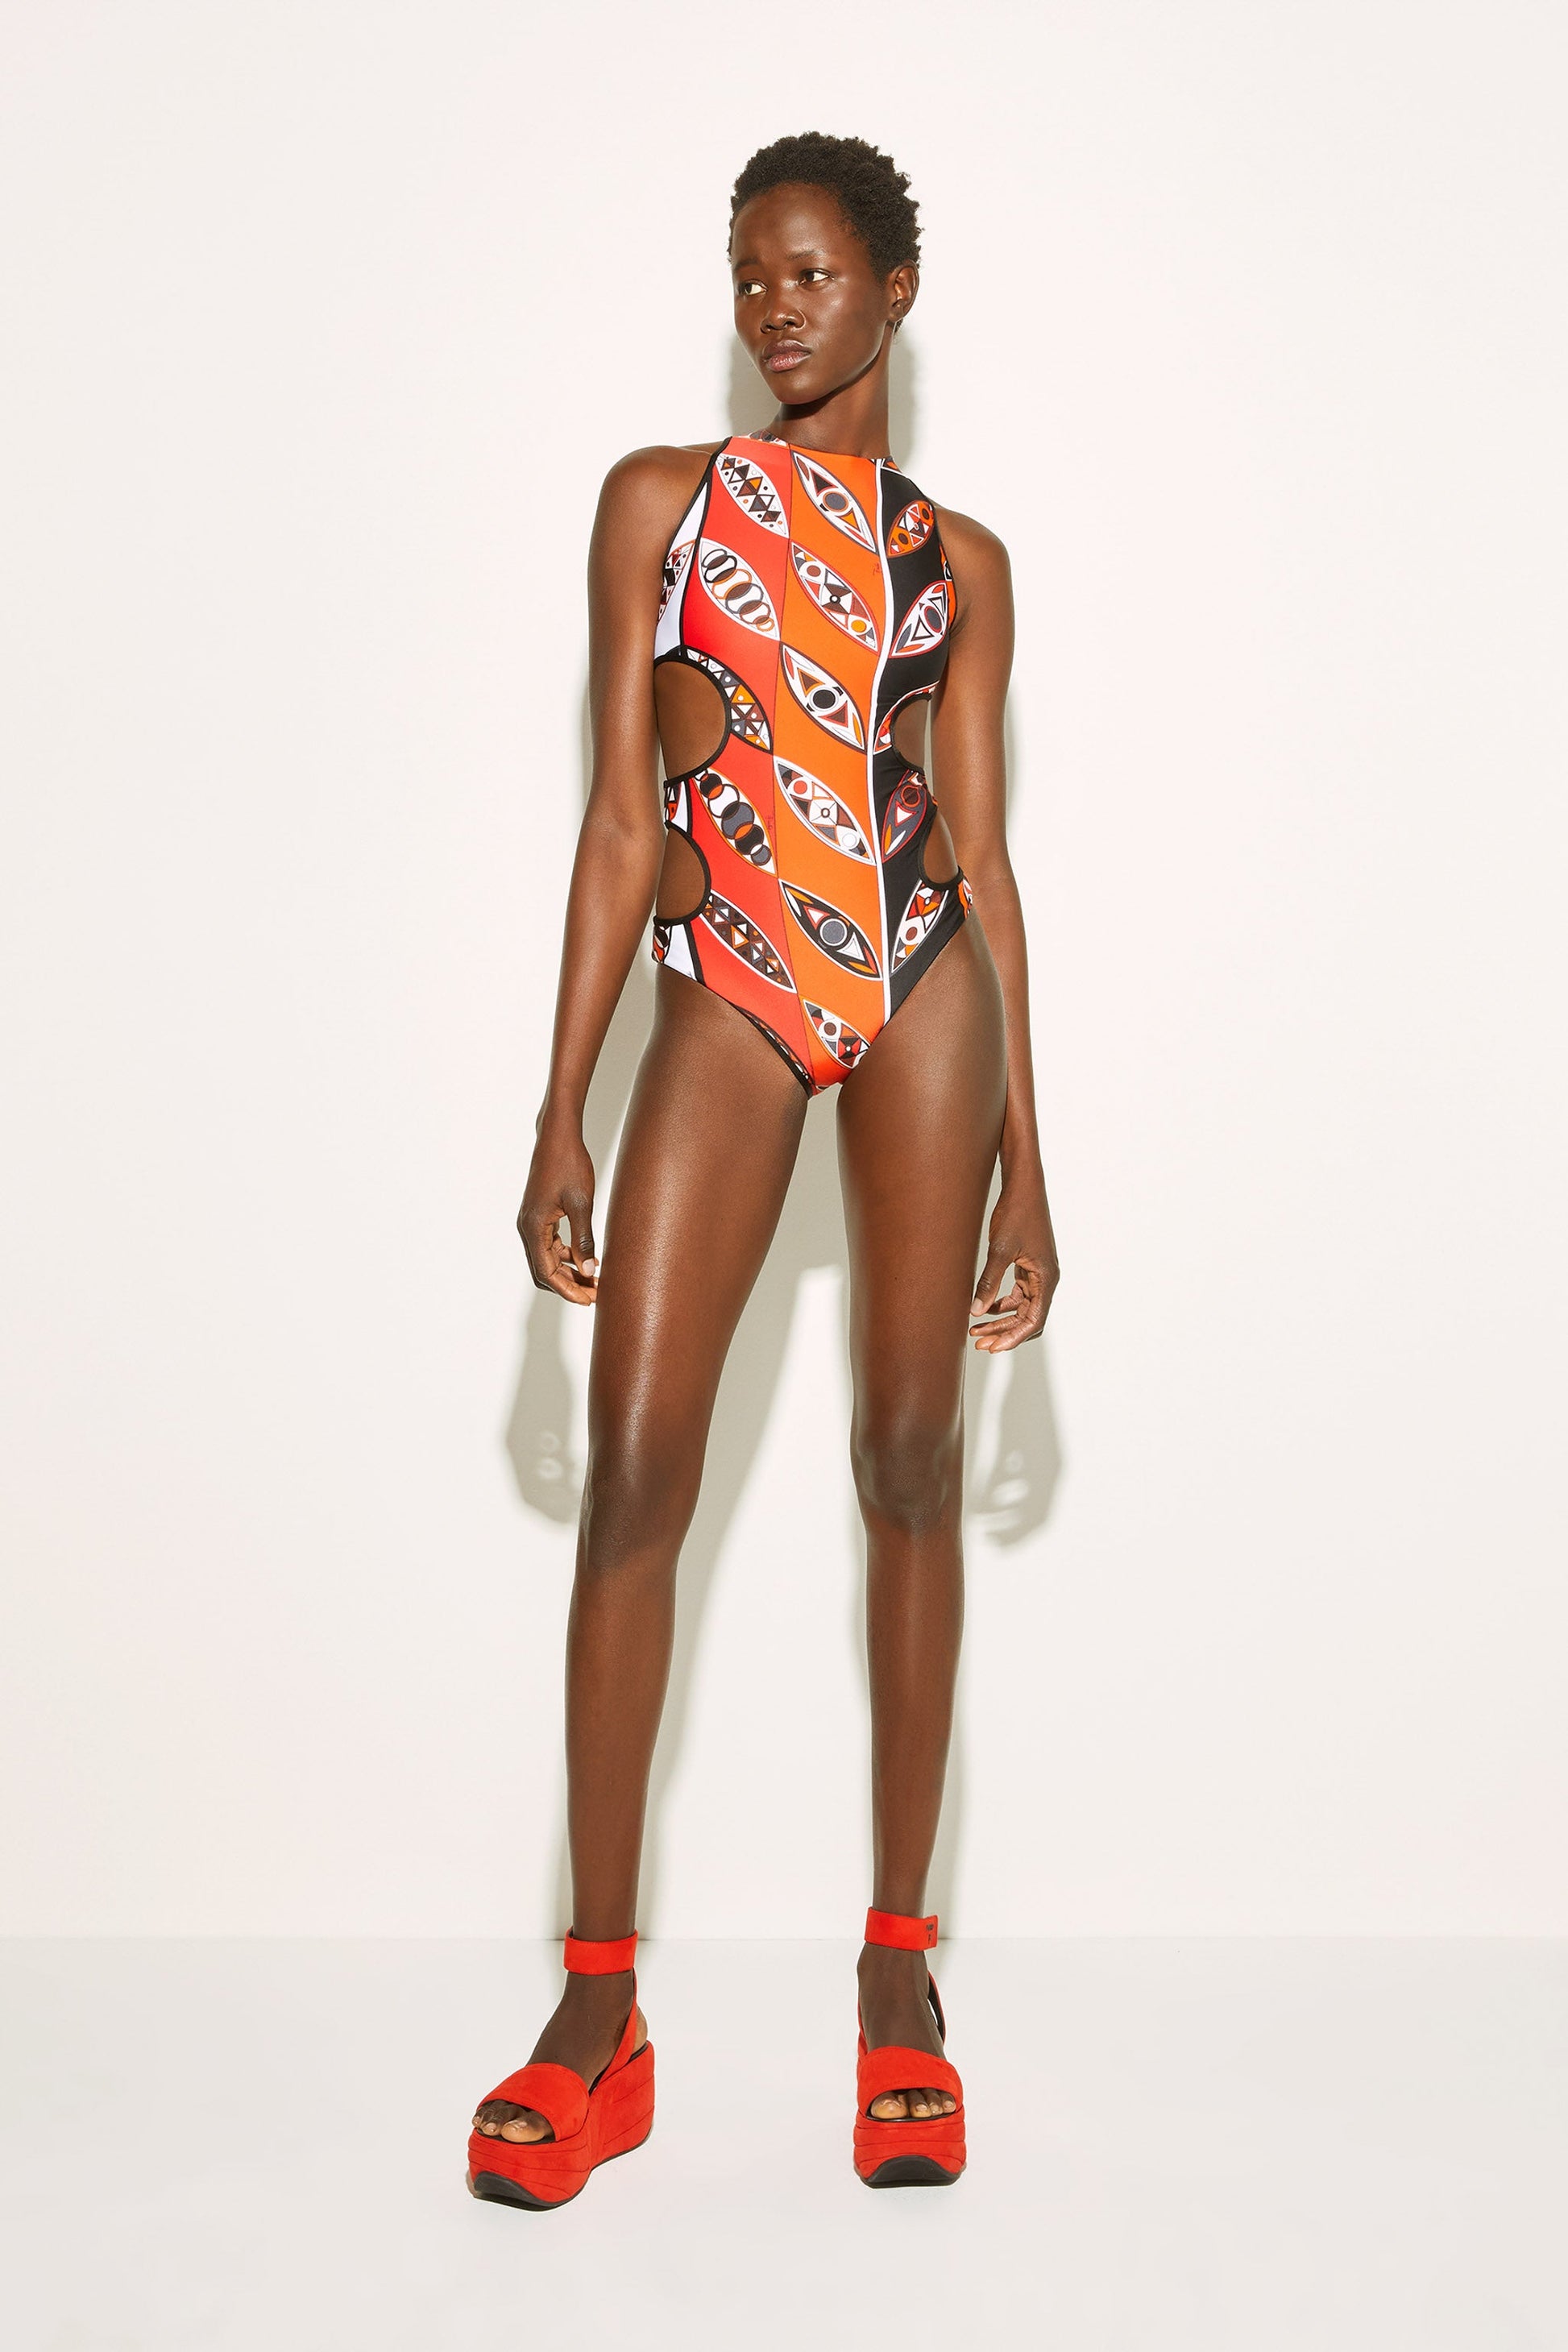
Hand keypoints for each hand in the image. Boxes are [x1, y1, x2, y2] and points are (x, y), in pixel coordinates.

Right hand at [518, 1119, 599, 1303]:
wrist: (558, 1137)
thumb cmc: (569, 1164)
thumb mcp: (582, 1204)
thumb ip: (584, 1240)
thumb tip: (589, 1271)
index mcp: (533, 1226)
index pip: (547, 1272)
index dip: (568, 1289)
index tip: (589, 1300)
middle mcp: (527, 1227)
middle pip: (544, 1270)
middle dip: (568, 1285)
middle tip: (595, 1294)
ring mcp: (531, 1221)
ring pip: (547, 1259)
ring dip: (569, 1271)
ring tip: (595, 1279)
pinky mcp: (539, 1215)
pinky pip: (550, 1244)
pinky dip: (566, 1255)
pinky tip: (588, 1258)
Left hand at [969, 1166, 1058, 1352]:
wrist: (1023, 1187)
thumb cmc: (1016, 1213)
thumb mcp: (999, 1249)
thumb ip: (989, 1282)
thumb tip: (976, 1311)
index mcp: (1046, 1278)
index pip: (1033, 1320)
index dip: (1013, 1337)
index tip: (993, 1348)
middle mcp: (1046, 1279)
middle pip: (1028, 1318)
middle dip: (1004, 1333)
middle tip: (979, 1343)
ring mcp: (1038, 1273)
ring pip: (1021, 1308)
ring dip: (1001, 1320)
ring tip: (975, 1330)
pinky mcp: (1028, 1266)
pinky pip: (1017, 1294)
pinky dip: (1001, 1305)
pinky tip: (982, 1308)